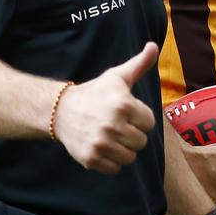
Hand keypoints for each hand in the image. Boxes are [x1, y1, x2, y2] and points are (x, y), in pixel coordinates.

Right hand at [52, 42, 158, 174]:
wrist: (61, 111)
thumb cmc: (95, 93)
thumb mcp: (117, 76)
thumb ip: (139, 64)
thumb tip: (153, 45)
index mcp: (123, 105)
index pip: (149, 123)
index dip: (139, 118)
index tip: (125, 112)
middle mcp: (112, 125)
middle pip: (141, 142)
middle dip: (131, 134)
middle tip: (116, 125)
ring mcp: (101, 144)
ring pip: (130, 157)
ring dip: (122, 149)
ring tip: (110, 136)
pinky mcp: (91, 159)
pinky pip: (115, 169)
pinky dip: (110, 161)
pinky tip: (102, 147)